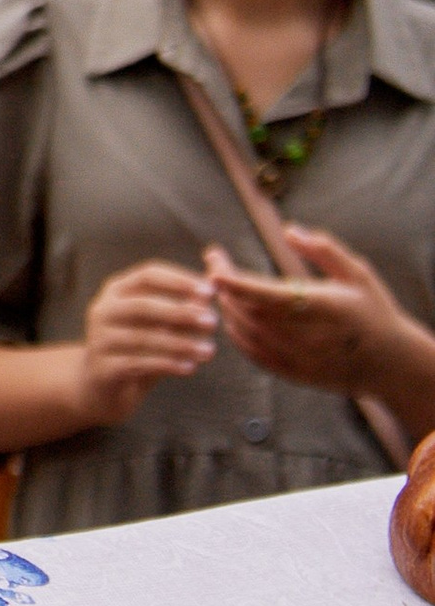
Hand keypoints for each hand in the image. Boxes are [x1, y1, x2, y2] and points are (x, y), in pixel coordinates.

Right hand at [75, 258, 214, 423]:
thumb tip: (215, 287)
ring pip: (142, 338)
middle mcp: (103, 310)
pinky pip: (137, 364)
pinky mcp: (102, 368)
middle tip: (212, 321)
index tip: (209, 292)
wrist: (103, 387)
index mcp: (117, 290)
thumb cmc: (138, 348)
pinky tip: (189, 368)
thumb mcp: (159, 324)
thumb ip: (183, 306)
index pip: (148, 275)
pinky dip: (166, 365)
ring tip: (208, 351)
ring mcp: (99, 339)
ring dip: (180, 344)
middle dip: (180, 312)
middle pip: (142, 306)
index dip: (179, 281)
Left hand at [205, 226, 430, 400]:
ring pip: (248, 334)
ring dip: (228, 309)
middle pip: (250, 312)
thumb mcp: (357, 274)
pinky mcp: (294, 374)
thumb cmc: (373, 312)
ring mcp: (299, 358)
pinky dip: (237, 335)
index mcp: (322, 307)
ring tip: (222, 286)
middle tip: (215, 264)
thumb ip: (324, 250)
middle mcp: (307, 336)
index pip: (269, 294)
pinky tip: (232, 316)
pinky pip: (255, 355)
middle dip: (226, 288)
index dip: (237, 282)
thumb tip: (290, 231)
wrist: (391, 365)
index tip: (215, 264)